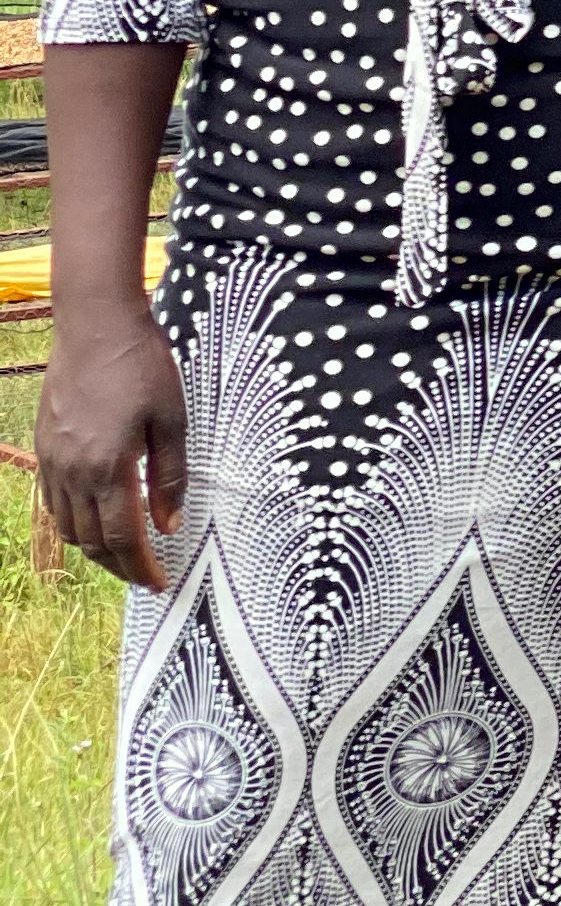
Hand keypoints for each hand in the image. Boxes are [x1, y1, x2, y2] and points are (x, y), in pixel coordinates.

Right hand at [37, 303, 188, 586]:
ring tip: (122, 552)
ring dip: (94, 548)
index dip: (141, 567)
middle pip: (92, 541)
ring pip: (68, 527)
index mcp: (109, 469)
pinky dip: (73, 521)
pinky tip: (92, 517)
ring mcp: (54, 461)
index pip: (123, 539)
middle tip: (144, 574)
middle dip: (120, 566)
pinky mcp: (44, 447)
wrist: (95, 324)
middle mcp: (74, 473)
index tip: (159, 582)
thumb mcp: (172, 418)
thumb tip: (169, 525)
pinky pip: (54, 502)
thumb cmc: (142, 365)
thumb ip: (170, 476)